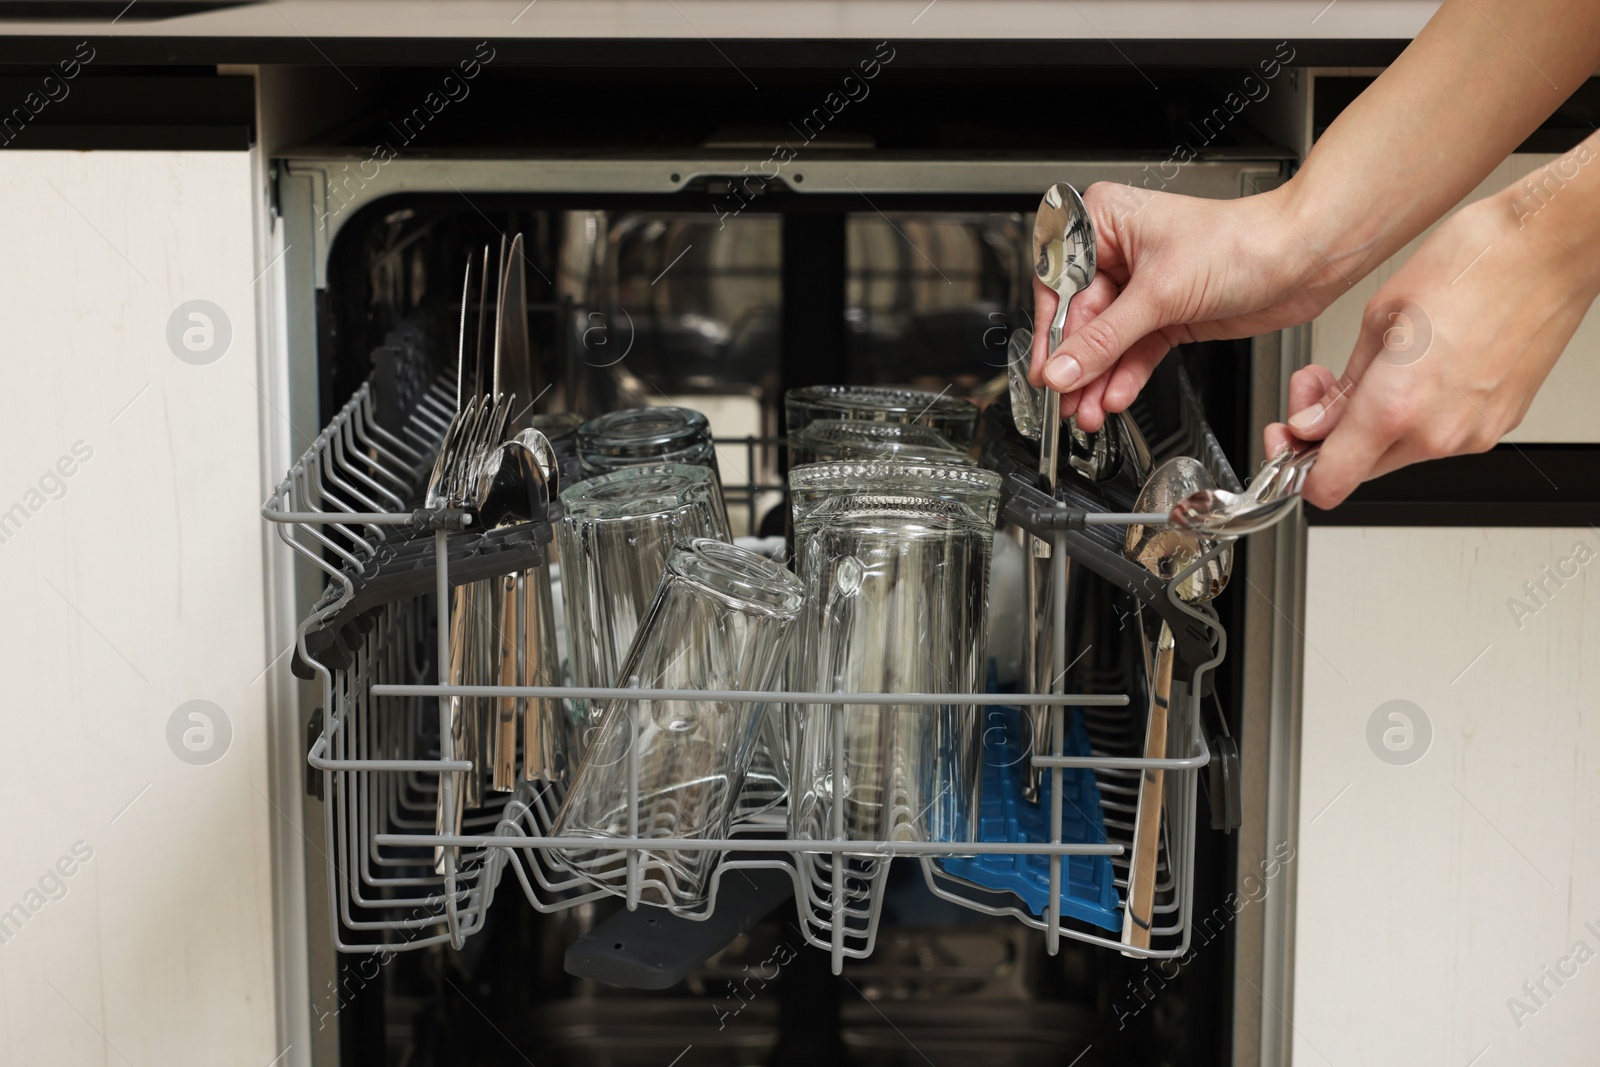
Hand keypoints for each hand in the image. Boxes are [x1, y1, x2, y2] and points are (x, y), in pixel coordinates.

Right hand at [1029, 182, 1346, 430]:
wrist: (1302, 259)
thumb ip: (1105, 339)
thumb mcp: (1161, 294)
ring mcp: (1143, 286)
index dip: (1053, 331)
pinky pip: (1134, 351)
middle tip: (1067, 400)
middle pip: (1081, 319)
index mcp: (1105, 222)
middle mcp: (1119, 252)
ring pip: (1107, 341)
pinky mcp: (1166, 314)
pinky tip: (1116, 396)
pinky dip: (1125, 376)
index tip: (1048, 369)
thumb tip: (1063, 369)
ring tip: (1089, 410)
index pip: (1059, 284)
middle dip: (1078, 365)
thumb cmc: (1243, 241)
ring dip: (1099, 380)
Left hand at [1265, 188, 1599, 508]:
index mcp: (1397, 408)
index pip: (1327, 484)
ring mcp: (1474, 434)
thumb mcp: (1380, 317)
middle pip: (1358, 470)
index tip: (1292, 438)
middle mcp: (1438, 434)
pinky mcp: (1498, 424)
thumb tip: (1312, 424)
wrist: (1551, 246)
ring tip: (1377, 367)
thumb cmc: (1474, 262)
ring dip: (1373, 424)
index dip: (1296, 466)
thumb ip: (1341, 388)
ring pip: (1397, 454)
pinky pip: (1437, 436)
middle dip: (1331, 437)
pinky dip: (1414, 415)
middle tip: (1325, 390)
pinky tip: (1414, 370)